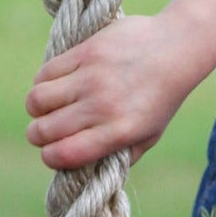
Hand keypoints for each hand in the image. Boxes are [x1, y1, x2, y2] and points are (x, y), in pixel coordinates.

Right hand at [24, 13, 209, 170]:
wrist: (178, 45)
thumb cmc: (163, 94)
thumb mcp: (150, 134)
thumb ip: (121, 156)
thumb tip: (90, 171)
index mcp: (118, 131)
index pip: (62, 155)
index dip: (50, 157)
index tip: (54, 150)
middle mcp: (102, 106)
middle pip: (43, 130)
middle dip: (38, 134)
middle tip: (47, 127)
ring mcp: (93, 77)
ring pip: (37, 100)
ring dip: (37, 107)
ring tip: (49, 104)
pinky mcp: (88, 50)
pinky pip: (46, 71)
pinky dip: (43, 80)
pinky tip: (57, 81)